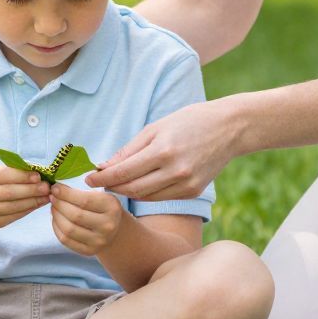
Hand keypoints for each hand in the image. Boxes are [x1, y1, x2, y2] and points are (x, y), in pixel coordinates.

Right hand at [0, 162, 48, 229]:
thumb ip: (12, 171)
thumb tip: (37, 173)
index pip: (3, 175)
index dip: (22, 176)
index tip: (38, 176)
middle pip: (9, 192)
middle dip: (31, 189)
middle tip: (46, 187)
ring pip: (13, 206)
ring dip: (33, 201)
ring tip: (46, 195)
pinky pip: (15, 216)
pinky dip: (29, 209)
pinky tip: (38, 203)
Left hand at [49, 184, 126, 256]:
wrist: (115, 232)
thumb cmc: (104, 208)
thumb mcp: (101, 195)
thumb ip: (82, 191)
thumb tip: (56, 189)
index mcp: (112, 208)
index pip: (85, 201)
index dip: (66, 194)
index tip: (55, 188)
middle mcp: (108, 226)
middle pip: (75, 215)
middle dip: (59, 204)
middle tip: (52, 197)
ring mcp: (99, 241)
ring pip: (69, 229)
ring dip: (56, 216)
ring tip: (53, 207)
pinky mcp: (89, 251)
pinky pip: (66, 240)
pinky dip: (56, 228)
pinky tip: (56, 219)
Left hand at [85, 98, 242, 200]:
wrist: (230, 128)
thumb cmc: (189, 121)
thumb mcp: (156, 128)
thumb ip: (130, 150)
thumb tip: (104, 166)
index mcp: (164, 151)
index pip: (125, 171)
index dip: (103, 177)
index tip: (88, 178)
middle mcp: (175, 171)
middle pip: (133, 188)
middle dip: (112, 187)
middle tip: (98, 183)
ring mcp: (186, 184)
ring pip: (146, 196)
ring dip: (127, 192)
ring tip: (114, 184)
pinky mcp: (193, 192)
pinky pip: (162, 197)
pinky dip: (146, 194)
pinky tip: (138, 185)